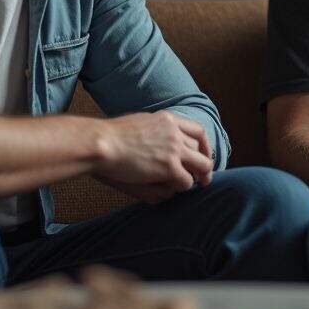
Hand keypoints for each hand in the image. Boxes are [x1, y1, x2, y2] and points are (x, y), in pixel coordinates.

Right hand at [94, 112, 213, 201]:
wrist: (103, 144)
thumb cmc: (111, 136)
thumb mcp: (139, 122)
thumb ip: (153, 127)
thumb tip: (155, 133)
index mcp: (168, 119)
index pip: (198, 131)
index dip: (204, 146)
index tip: (203, 155)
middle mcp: (175, 132)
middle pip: (202, 149)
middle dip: (205, 164)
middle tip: (203, 177)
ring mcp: (174, 150)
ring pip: (201, 166)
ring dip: (198, 178)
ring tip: (193, 186)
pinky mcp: (169, 168)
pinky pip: (186, 181)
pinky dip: (182, 187)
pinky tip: (175, 189)